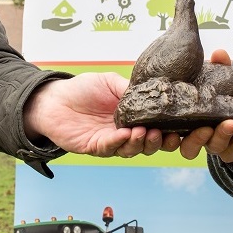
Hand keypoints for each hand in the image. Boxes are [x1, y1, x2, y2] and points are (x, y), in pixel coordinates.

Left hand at [23, 72, 166, 157]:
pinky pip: (110, 148)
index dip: (169, 131)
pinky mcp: (95, 148)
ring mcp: (110, 142)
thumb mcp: (111, 82)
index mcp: (133, 117)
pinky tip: (123, 134)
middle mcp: (125, 132)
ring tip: (142, 132)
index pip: (156, 128)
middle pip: (148, 145)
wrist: (54, 98)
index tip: (178, 128)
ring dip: (139, 143)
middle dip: (158, 142)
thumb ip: (130, 89)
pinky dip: (118, 142)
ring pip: (131, 150)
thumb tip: (153, 92)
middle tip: (160, 134)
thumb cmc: (82, 89)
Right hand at [171, 49, 232, 163]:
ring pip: (228, 149)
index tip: (177, 130)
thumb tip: (219, 53)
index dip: (171, 141)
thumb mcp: (223, 79)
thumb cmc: (230, 94)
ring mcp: (225, 149)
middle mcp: (205, 140)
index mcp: (192, 125)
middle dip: (211, 137)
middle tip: (226, 123)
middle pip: (200, 148)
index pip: (176, 141)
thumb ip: (219, 66)